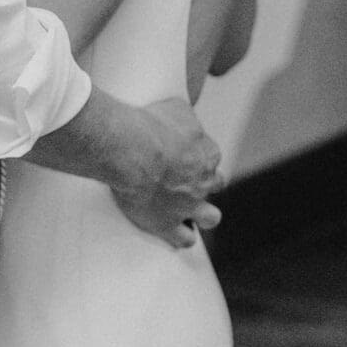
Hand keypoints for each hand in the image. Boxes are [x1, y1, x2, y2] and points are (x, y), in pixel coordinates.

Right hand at [109, 96, 223, 247]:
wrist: (131, 151)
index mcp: (207, 153)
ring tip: (186, 212)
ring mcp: (189, 205)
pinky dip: (181, 237)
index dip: (197, 156)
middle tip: (183, 180)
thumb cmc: (150, 124)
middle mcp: (204, 181)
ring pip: (210, 217)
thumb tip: (184, 117)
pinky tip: (173, 233)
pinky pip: (183, 239)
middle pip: (215, 184)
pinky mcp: (168, 223)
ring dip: (203, 214)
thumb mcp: (175, 107)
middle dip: (204, 183)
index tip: (182, 154)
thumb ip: (184, 117)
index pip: (210, 156)